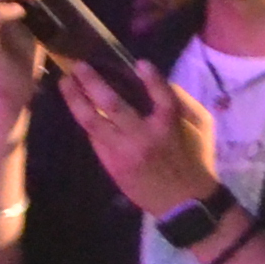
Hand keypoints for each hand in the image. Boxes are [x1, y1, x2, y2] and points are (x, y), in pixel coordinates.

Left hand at [59, 55, 220, 223]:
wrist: (181, 201)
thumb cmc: (193, 159)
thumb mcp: (199, 128)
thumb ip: (180, 104)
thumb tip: (157, 84)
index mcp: (169, 126)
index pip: (162, 97)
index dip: (152, 79)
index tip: (140, 62)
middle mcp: (142, 136)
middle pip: (112, 106)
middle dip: (93, 83)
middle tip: (79, 66)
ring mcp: (123, 150)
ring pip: (92, 122)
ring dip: (76, 100)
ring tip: (65, 83)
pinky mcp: (112, 163)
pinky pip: (95, 138)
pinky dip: (86, 120)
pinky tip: (78, 106)